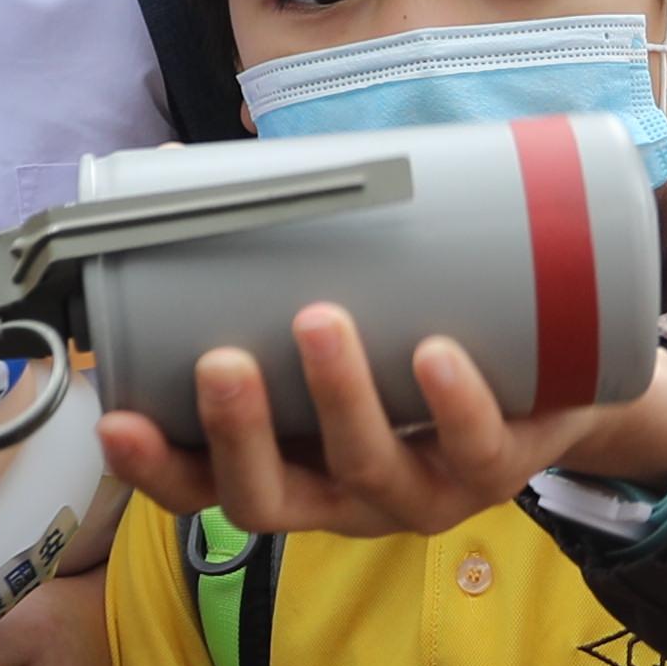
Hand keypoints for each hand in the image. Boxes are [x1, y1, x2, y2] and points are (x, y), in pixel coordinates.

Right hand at [94, 299, 666, 538]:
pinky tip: (435, 354)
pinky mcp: (495, 467)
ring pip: (368, 471)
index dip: (152, 466)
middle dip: (240, 435)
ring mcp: (418, 489)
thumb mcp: (335, 295)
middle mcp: (339, 493)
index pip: (199, 485)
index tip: (116, 418)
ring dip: (341, 400)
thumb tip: (181, 167)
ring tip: (319, 321)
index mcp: (283, 462)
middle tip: (223, 361)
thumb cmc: (408, 329)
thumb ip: (266, 242)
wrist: (550, 375)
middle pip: (268, 498)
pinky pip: (475, 448)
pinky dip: (454, 403)